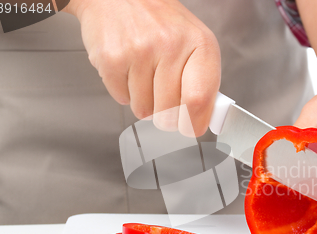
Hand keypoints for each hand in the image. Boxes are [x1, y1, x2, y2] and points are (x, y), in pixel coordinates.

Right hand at [65, 0, 220, 136]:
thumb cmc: (161, 22)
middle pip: (170, 112)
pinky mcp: (112, 58)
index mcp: (200, 44)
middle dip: (166, 115)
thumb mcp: (195, 43)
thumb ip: (204, 82)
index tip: (191, 127)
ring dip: (144, 101)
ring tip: (144, 73)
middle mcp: (171, 46)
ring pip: (144, 110)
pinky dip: (124, 92)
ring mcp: (140, 52)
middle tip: (163, 96)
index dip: (194, 123)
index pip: (199, 100)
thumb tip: (204, 120)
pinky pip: (122, 99)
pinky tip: (128, 69)